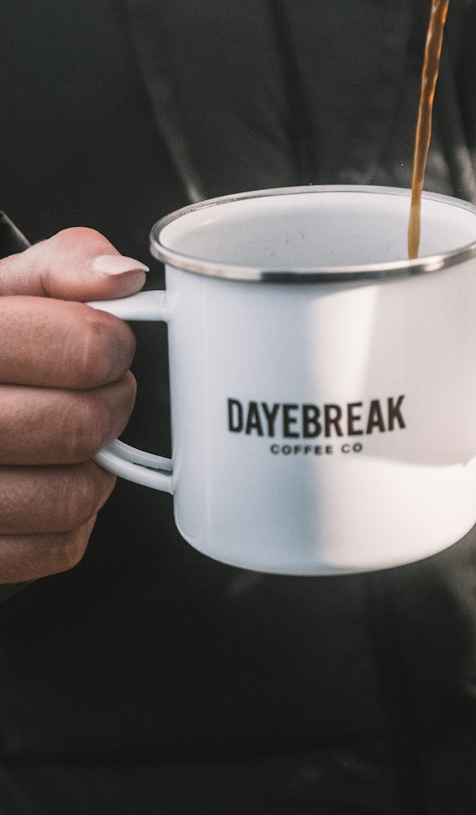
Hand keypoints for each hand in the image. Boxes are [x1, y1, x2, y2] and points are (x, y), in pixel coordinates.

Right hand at [0, 229, 145, 582]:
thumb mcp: (4, 290)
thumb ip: (62, 267)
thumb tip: (125, 277)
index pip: (84, 350)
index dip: (112, 345)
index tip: (102, 344)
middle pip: (83, 426)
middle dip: (109, 404)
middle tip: (92, 391)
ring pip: (77, 495)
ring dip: (94, 465)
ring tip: (65, 436)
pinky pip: (61, 547)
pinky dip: (70, 517)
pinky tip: (44, 480)